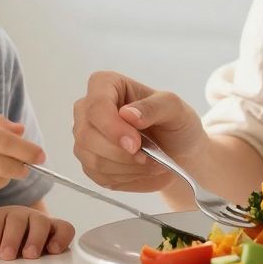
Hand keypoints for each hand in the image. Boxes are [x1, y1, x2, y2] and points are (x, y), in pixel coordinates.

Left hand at [0, 205, 74, 260]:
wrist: (29, 236)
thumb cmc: (6, 239)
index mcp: (3, 216)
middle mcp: (23, 215)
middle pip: (17, 220)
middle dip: (11, 238)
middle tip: (7, 255)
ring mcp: (43, 221)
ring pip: (41, 222)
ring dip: (35, 238)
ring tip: (30, 254)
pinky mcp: (60, 229)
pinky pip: (65, 228)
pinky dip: (61, 237)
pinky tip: (53, 249)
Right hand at [71, 71, 207, 193]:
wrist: (177, 150)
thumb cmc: (174, 123)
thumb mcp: (174, 108)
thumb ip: (154, 107)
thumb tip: (128, 114)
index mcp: (106, 85)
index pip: (96, 105)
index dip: (112, 128)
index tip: (135, 144)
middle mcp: (88, 109)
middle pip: (88, 135)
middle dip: (122, 154)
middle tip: (150, 158)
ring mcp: (85, 137)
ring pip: (93, 160)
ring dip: (128, 168)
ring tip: (153, 164)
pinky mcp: (89, 163)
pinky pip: (99, 177)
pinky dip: (126, 178)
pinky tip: (142, 171)